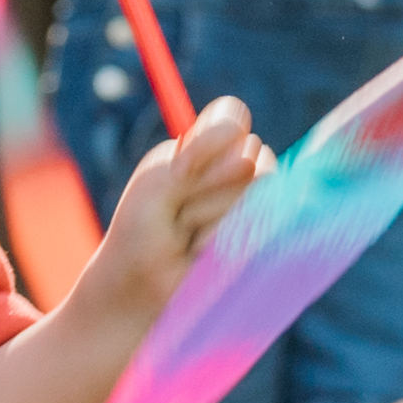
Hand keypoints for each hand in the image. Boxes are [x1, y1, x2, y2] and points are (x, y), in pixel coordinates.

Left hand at [91, 95, 266, 293]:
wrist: (140, 282)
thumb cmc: (142, 228)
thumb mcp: (158, 182)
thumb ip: (198, 158)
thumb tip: (248, 149)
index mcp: (208, 146)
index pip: (232, 119)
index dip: (210, 144)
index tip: (179, 171)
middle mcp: (238, 169)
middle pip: (250, 158)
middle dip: (204, 191)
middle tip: (178, 212)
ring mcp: (255, 202)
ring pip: (255, 195)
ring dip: (210, 220)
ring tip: (189, 236)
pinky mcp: (262, 237)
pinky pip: (259, 229)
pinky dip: (224, 244)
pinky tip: (205, 254)